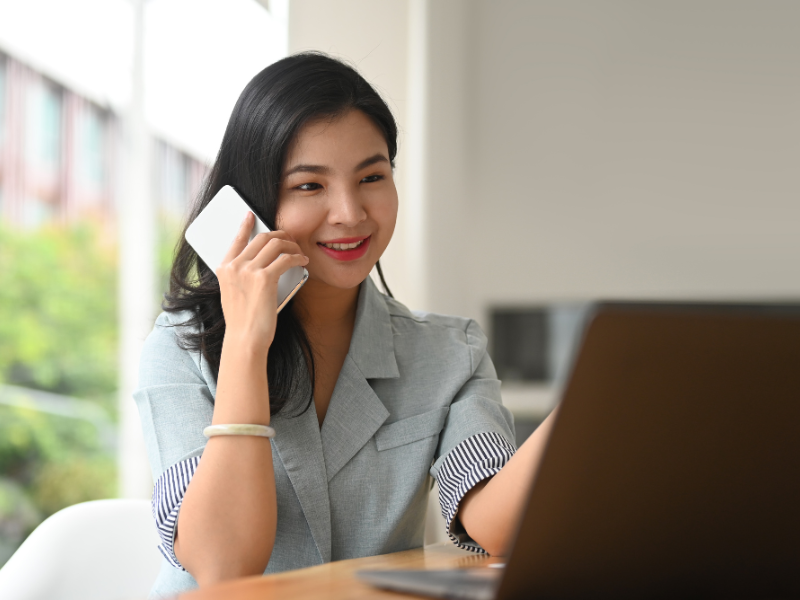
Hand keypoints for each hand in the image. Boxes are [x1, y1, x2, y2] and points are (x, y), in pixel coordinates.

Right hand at [216, 212, 308, 352]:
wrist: (245, 338)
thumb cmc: (243, 320)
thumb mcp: (233, 293)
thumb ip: (240, 276)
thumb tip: (260, 262)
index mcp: (224, 269)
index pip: (235, 239)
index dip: (245, 225)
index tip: (252, 215)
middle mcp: (234, 266)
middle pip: (261, 238)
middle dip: (279, 235)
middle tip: (290, 239)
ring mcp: (248, 271)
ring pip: (275, 244)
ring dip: (291, 245)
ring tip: (299, 252)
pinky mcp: (264, 278)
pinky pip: (286, 259)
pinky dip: (297, 258)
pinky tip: (303, 261)